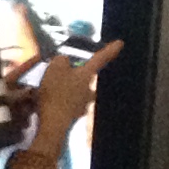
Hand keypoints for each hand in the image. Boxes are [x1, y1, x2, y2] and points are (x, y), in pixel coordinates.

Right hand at [10, 39, 119, 161]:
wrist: (53, 125)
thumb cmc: (56, 93)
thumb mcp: (54, 68)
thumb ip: (61, 60)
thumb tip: (64, 60)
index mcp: (87, 75)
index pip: (101, 58)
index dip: (110, 49)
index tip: (121, 43)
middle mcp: (89, 90)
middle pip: (86, 78)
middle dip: (76, 76)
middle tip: (61, 75)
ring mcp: (82, 105)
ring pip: (76, 93)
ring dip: (66, 91)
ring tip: (49, 91)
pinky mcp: (73, 117)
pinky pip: (67, 105)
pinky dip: (59, 103)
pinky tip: (47, 104)